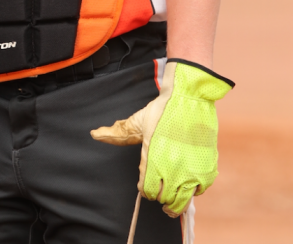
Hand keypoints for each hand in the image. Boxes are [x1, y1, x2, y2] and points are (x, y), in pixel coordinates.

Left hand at [90, 59, 232, 216]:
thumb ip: (118, 132)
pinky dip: (192, 192)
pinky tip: (188, 185)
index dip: (144, 191)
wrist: (190, 98)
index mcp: (152, 158)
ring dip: (175, 202)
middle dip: (159, 197)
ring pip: (181, 201)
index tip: (145, 188)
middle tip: (158, 194)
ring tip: (171, 203)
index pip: (146, 189)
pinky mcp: (207, 170)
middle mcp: (171, 169)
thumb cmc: (163, 108)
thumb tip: (94, 134)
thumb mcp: (139, 120)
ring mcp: (190, 171)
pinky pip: (198, 191)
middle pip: (164, 199)